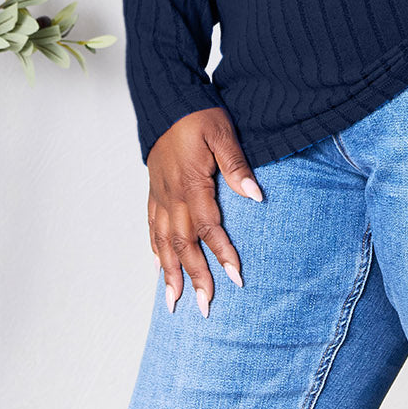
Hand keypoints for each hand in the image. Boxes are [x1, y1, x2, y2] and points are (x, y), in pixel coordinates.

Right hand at [146, 106, 263, 318]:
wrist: (167, 100)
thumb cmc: (198, 115)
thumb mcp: (223, 133)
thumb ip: (237, 166)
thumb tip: (255, 196)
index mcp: (193, 184)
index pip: (209, 227)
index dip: (222, 254)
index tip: (236, 279)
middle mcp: (173, 195)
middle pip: (184, 244)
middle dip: (195, 277)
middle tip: (205, 308)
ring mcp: (160, 195)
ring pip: (163, 242)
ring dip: (170, 274)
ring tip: (173, 303)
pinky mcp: (154, 191)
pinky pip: (152, 227)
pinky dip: (155, 250)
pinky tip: (158, 268)